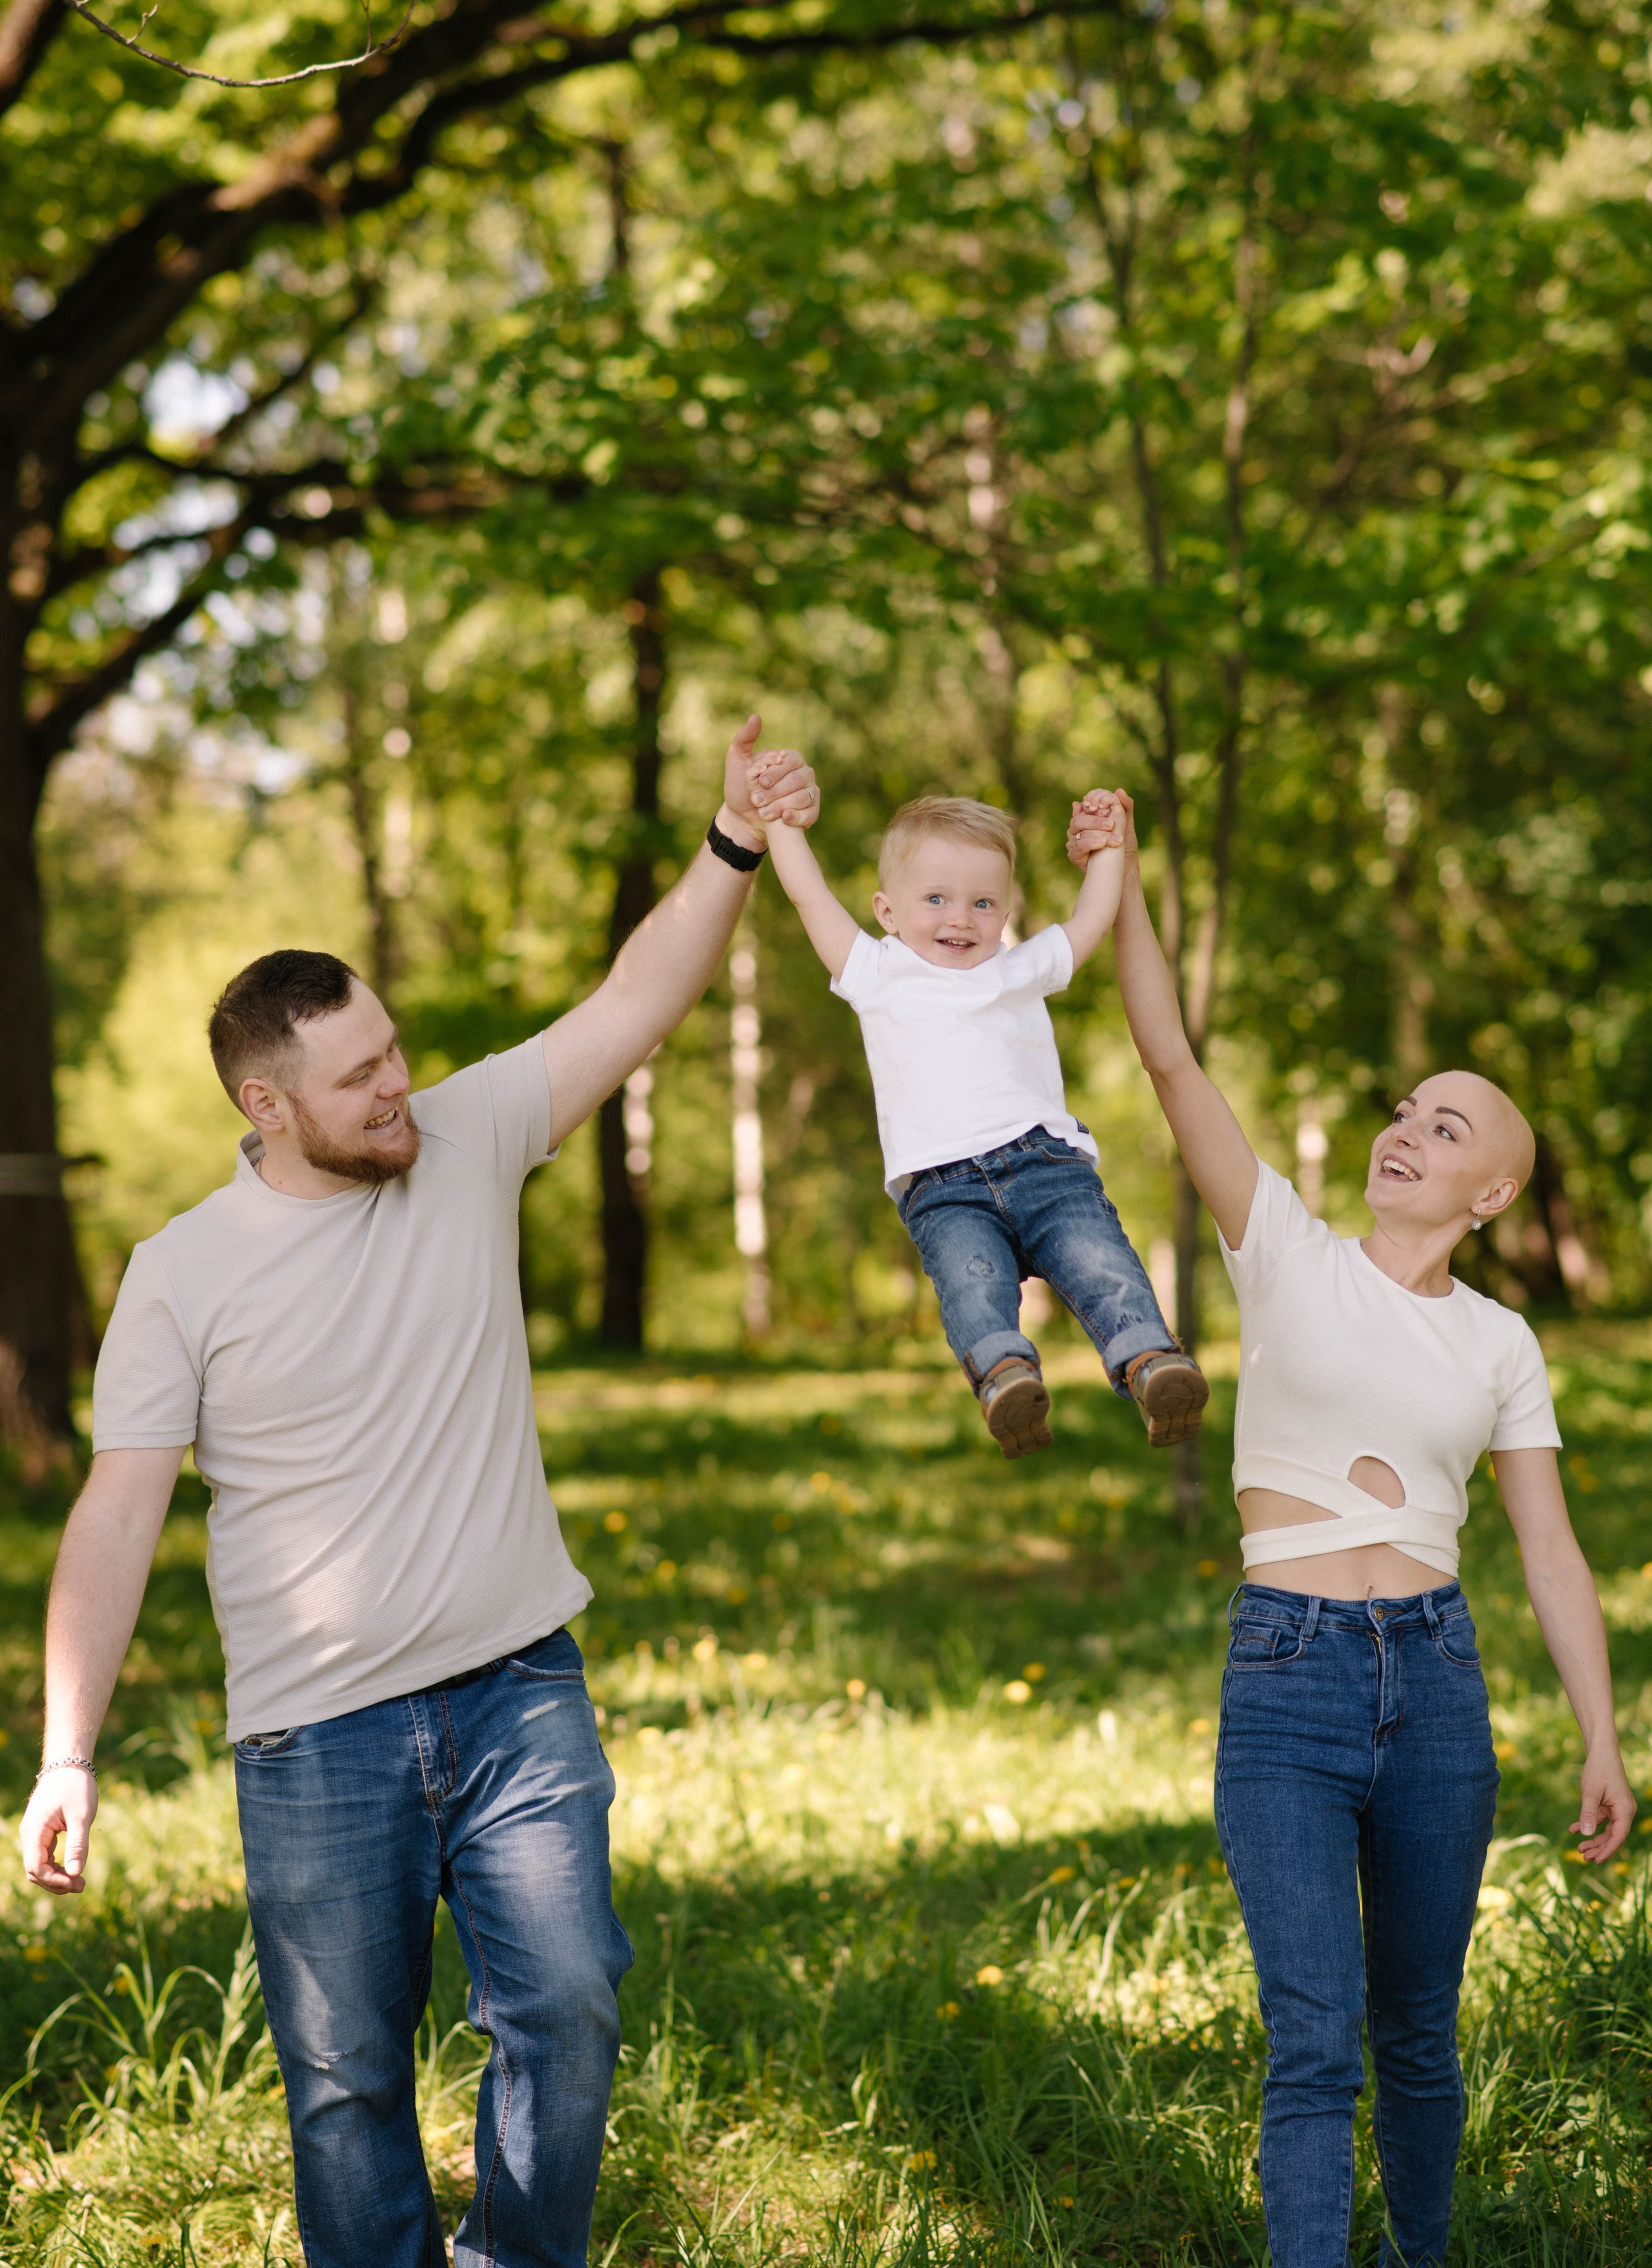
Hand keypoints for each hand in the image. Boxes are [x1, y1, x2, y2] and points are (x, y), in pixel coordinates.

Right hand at [20, 1765, 97, 1894]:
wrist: (70, 1763)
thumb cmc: (76, 1786)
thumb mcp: (81, 1815)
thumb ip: (78, 1844)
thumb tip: (76, 1873)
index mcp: (35, 1831)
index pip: (36, 1867)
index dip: (54, 1880)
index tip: (77, 1883)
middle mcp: (29, 1834)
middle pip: (35, 1871)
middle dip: (56, 1882)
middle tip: (81, 1886)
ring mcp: (34, 1834)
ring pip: (39, 1865)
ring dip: (56, 1877)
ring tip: (80, 1883)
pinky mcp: (42, 1832)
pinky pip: (44, 1856)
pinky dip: (57, 1866)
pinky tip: (73, 1869)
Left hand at [720, 715, 817, 842]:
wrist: (741, 817)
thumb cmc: (740, 787)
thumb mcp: (737, 760)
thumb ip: (744, 738)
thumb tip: (755, 717)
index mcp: (790, 759)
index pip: (789, 761)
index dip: (775, 772)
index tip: (759, 782)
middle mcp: (804, 773)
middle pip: (798, 779)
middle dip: (775, 792)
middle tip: (757, 800)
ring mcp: (810, 793)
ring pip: (804, 797)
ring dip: (782, 805)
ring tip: (763, 812)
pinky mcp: (811, 812)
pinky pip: (811, 813)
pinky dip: (797, 817)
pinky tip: (783, 819)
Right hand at [1067, 787, 1133, 868]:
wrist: (1123, 870)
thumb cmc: (1124, 847)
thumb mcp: (1126, 824)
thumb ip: (1124, 807)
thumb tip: (1118, 791)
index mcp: (1090, 816)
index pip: (1088, 801)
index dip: (1094, 799)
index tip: (1106, 804)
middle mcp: (1079, 827)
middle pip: (1080, 815)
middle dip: (1096, 818)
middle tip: (1112, 824)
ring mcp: (1074, 840)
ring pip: (1077, 827)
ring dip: (1096, 830)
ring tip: (1114, 837)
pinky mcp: (1074, 854)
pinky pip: (1078, 845)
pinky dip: (1091, 842)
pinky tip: (1103, 843)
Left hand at [1571, 1749, 1635, 1862]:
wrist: (1601, 1752)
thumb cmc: (1598, 1770)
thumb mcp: (1590, 1793)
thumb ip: (1588, 1814)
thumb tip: (1585, 1834)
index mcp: (1625, 1811)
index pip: (1618, 1837)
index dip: (1607, 1850)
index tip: (1595, 1860)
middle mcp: (1624, 1812)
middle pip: (1613, 1836)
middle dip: (1598, 1848)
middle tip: (1583, 1858)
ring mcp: (1618, 1808)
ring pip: (1607, 1830)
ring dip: (1593, 1839)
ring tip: (1579, 1848)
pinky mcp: (1610, 1804)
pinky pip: (1600, 1819)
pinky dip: (1588, 1824)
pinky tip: (1572, 1829)